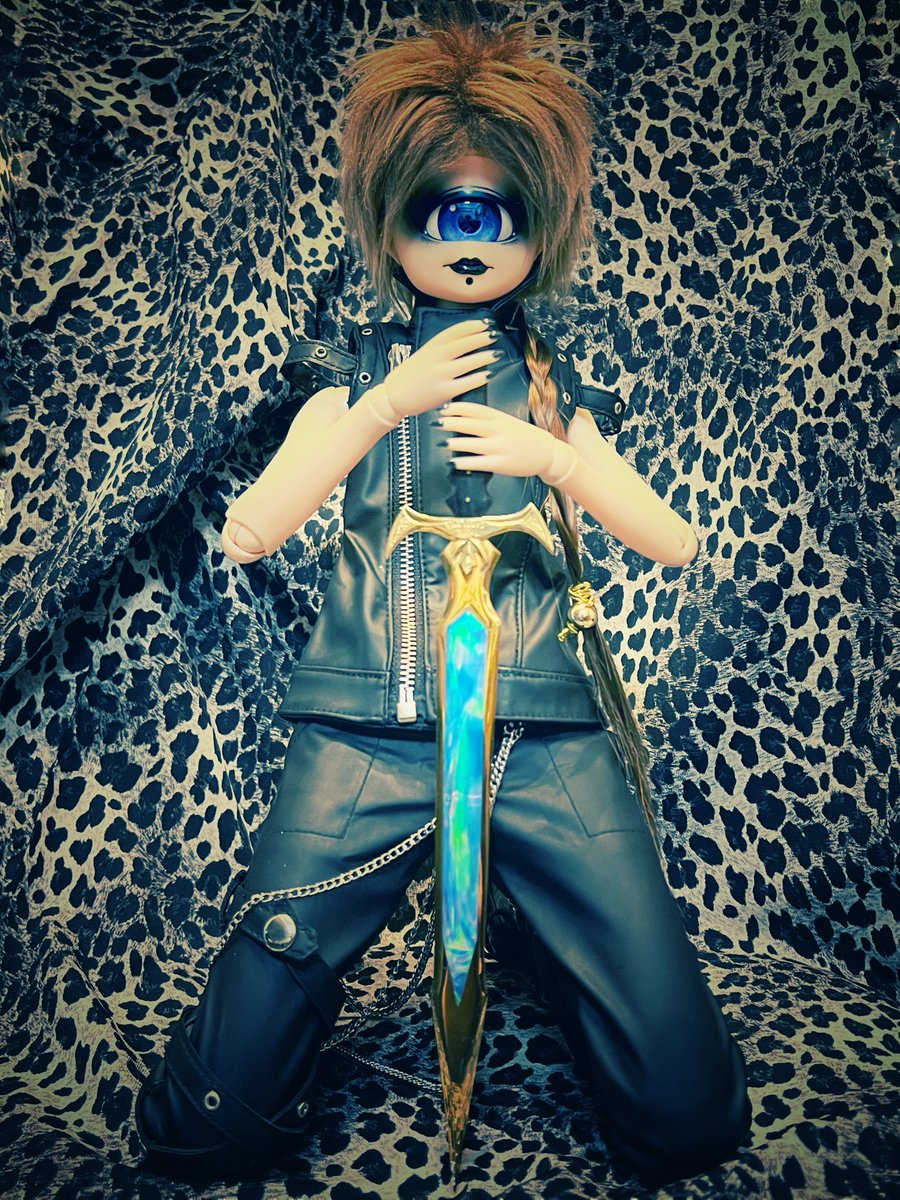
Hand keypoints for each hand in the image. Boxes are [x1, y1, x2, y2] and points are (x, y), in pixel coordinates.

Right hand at [375, 319, 499, 420]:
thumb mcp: (423, 355)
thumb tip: (465, 340)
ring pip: (468, 362)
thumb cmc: (410, 376)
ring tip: (496, 353)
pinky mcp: (443, 391)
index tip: (485, 323)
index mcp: (431, 347)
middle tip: (495, 335)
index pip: (455, 331)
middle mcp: (436, 358)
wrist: (394, 396)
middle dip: (482, 338)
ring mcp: (440, 375)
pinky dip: (479, 378)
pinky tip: (488, 374)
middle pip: (464, 343)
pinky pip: (466, 383)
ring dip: (485, 356)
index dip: (472, 325)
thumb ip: (441, 348)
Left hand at [439, 402, 577, 484]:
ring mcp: (499, 448)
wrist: (547, 453)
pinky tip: (453, 462)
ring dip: (453, 442)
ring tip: (441, 442)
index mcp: (499, 418)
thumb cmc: (524, 437)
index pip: (474, 409)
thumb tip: (463, 418)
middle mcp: (498, 430)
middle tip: (435, 422)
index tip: (443, 408)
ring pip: (470, 444)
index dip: (456, 408)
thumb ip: (489, 419)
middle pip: (469, 424)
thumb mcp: (508, 422)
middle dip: (450, 422)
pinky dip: (463, 462)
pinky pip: (478, 463)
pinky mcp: (501, 464)